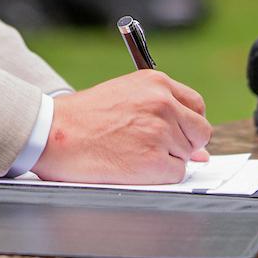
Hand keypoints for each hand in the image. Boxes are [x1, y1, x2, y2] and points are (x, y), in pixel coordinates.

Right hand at [33, 71, 210, 184]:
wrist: (56, 133)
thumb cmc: (85, 116)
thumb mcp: (125, 97)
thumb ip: (163, 113)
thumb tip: (200, 151)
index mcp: (156, 82)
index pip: (197, 105)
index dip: (187, 122)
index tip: (176, 131)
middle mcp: (164, 102)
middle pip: (200, 132)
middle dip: (185, 144)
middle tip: (153, 146)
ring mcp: (162, 132)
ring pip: (187, 156)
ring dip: (167, 159)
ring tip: (132, 151)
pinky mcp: (156, 161)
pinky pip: (176, 175)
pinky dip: (158, 176)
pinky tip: (132, 164)